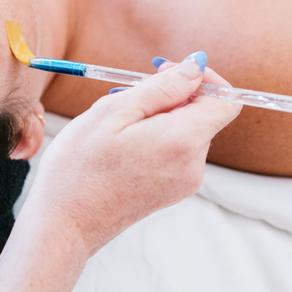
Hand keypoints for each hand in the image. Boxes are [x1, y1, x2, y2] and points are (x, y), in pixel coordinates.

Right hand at [33, 54, 241, 255]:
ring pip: (187, 131)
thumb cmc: (79, 166)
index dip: (203, 78)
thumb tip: (195, 67)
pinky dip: (155, 137)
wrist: (65, 223)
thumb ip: (161, 88)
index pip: (226, 101)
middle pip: (203, 114)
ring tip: (116, 125)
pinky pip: (175, 151)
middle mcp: (193, 164)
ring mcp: (185, 182)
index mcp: (182, 141)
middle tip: (125, 95)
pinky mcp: (172, 191)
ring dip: (158, 117)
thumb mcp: (112, 112)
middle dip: (171, 96)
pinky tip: (120, 145)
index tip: (164, 71)